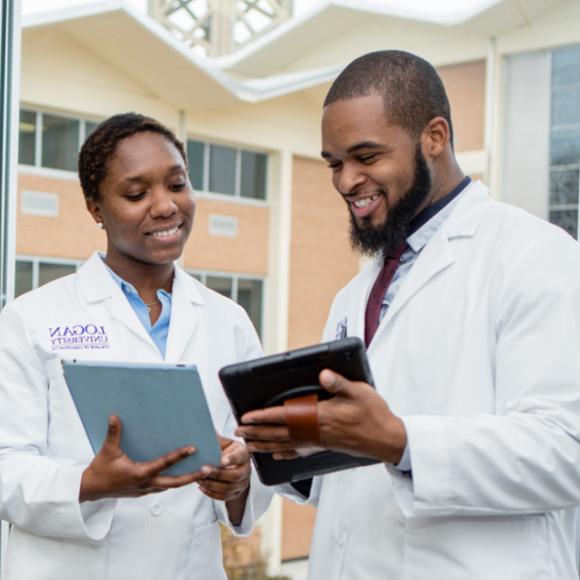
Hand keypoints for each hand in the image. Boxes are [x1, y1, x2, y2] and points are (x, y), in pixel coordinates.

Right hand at [80, 415, 202, 501]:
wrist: (90, 490)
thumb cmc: (99, 471)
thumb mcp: (107, 451)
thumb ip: (113, 433)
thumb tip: (114, 416)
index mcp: (139, 474)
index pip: (164, 464)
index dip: (179, 456)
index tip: (193, 448)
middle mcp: (146, 484)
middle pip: (175, 482)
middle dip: (193, 476)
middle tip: (209, 469)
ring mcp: (145, 490)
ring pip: (170, 486)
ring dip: (185, 480)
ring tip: (200, 472)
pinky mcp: (143, 491)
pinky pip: (163, 486)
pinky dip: (173, 481)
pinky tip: (180, 474)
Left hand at [198, 436, 250, 525]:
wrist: (230, 466)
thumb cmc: (225, 452)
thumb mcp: (222, 443)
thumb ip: (215, 439)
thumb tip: (206, 430)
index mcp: (244, 454)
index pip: (241, 456)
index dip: (232, 459)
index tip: (222, 460)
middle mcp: (246, 469)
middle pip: (235, 475)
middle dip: (219, 473)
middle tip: (204, 469)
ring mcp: (242, 483)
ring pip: (229, 488)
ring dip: (213, 484)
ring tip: (200, 479)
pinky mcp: (235, 493)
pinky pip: (224, 496)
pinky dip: (212, 493)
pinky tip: (203, 486)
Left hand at [235, 370, 406, 463]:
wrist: (387, 440)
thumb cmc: (374, 414)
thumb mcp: (359, 392)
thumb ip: (339, 383)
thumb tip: (323, 374)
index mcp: (320, 416)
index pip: (283, 417)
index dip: (263, 417)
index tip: (246, 418)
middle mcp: (315, 431)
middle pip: (278, 433)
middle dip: (256, 433)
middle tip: (238, 434)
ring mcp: (319, 441)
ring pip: (285, 445)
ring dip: (264, 445)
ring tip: (249, 447)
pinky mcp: (324, 446)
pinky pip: (299, 452)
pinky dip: (284, 453)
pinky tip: (276, 456)